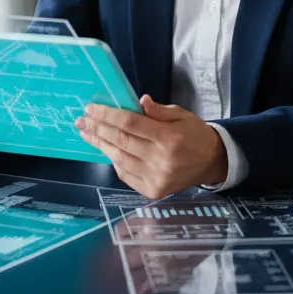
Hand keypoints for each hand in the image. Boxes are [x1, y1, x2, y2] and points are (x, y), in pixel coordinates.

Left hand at [75, 94, 227, 198]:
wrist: (211, 162)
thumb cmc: (194, 133)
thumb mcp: (181, 114)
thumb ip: (158, 111)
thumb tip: (138, 102)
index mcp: (169, 138)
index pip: (130, 124)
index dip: (108, 115)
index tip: (91, 108)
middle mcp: (161, 160)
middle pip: (121, 142)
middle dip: (97, 129)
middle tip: (81, 120)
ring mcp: (156, 178)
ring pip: (119, 159)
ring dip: (100, 145)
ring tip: (87, 133)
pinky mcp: (152, 191)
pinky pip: (126, 174)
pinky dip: (114, 160)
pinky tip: (106, 149)